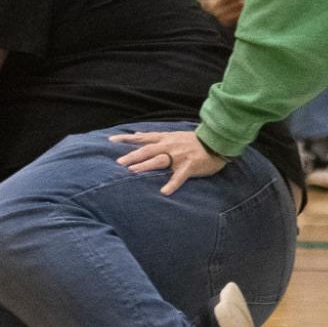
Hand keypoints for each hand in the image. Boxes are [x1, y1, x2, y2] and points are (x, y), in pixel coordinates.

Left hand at [109, 129, 226, 194]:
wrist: (216, 142)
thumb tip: (137, 135)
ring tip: (132, 172)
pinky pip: (179, 176)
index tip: (111, 140)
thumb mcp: (172, 135)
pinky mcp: (190, 165)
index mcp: (165, 138)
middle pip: (147, 150)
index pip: (142, 138)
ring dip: (145, 166)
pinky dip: (172, 184)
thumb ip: (155, 137)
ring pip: (159, 160)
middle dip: (132, 156)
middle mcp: (169, 145)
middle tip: (118, 162)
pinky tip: (164, 191)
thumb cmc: (193, 141)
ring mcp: (179, 156)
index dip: (126, 139)